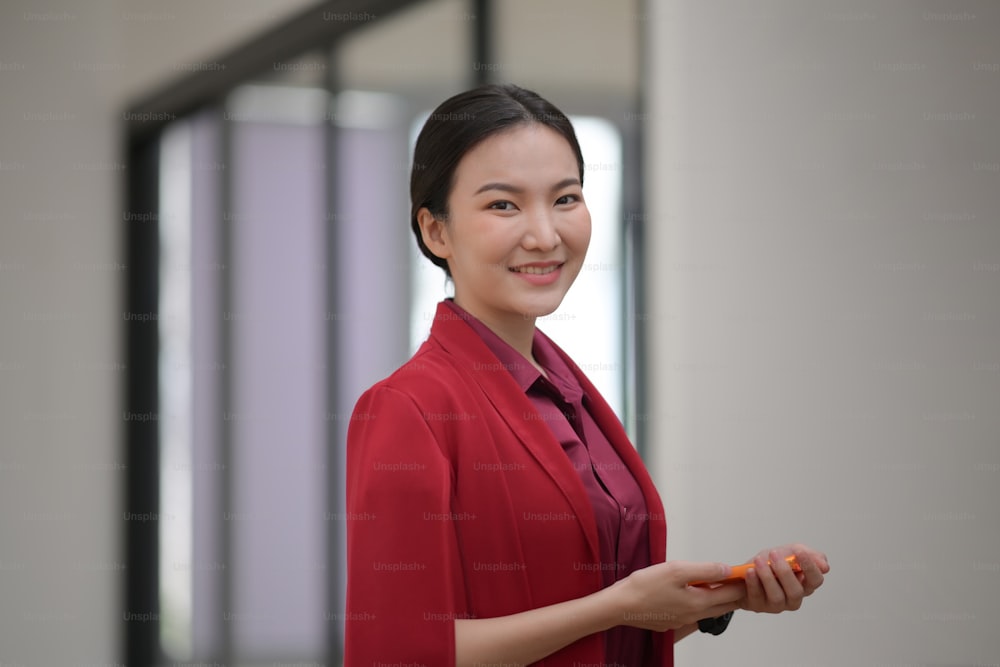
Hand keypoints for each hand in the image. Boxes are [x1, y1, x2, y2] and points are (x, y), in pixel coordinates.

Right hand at [613, 560, 745, 631]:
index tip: (747, 571)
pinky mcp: (672, 621)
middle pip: (724, 605)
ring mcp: (683, 620)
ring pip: (709, 609)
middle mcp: (695, 615)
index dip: (741, 581)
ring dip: (717, 597)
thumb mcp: (677, 570)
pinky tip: (691, 591)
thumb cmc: (645, 586)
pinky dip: (700, 602)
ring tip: (718, 583)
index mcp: (699, 602)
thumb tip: (726, 569)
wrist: (621, 606)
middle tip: (738, 577)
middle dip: (734, 591)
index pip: (731, 594)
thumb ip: (705, 570)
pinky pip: (694, 612)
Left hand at [741, 543, 828, 613]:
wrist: (746, 570)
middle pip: (796, 591)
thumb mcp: (789, 552)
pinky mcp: (758, 606)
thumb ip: (806, 554)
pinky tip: (750, 571)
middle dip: (785, 571)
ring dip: (767, 576)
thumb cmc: (771, 562)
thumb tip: (824, 565)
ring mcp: (776, 605)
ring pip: (776, 596)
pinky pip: (757, 596)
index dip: (810, 567)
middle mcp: (793, 598)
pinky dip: (754, 582)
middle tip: (774, 553)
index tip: (800, 552)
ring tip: (759, 561)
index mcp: (805, 585)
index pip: (815, 580)